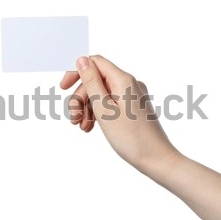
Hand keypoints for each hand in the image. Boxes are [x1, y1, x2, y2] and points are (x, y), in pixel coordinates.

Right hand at [60, 55, 178, 173]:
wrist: (157, 160)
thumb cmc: (132, 138)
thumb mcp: (104, 109)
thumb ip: (91, 82)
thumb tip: (82, 59)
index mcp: (124, 80)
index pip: (95, 63)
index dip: (76, 72)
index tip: (63, 88)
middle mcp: (130, 84)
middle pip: (96, 80)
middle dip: (80, 98)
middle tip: (73, 118)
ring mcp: (132, 96)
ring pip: (101, 94)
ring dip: (87, 108)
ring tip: (82, 127)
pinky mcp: (133, 108)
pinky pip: (110, 104)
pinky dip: (98, 113)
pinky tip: (91, 128)